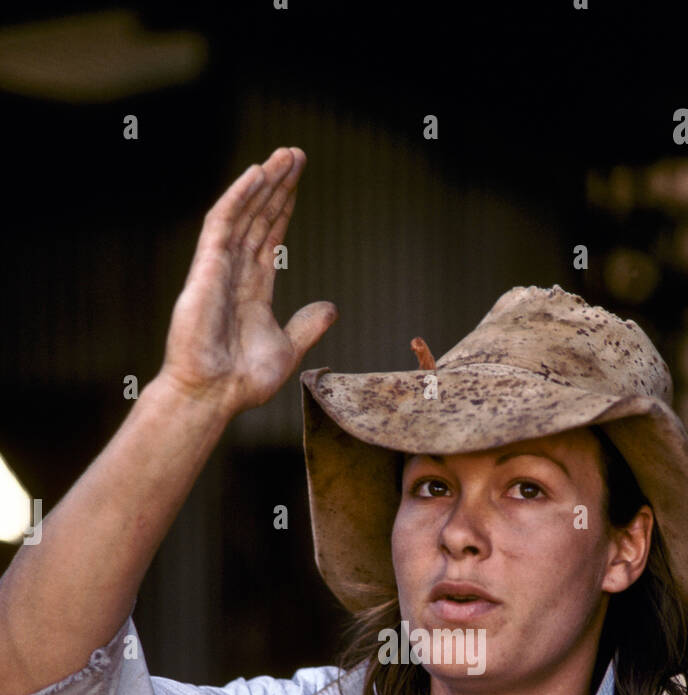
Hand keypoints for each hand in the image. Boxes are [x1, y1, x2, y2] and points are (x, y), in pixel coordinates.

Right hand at [158, 147, 336, 415]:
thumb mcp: (287, 350)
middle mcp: (234, 272)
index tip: (297, 181)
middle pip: (258, 217)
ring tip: (285, 155)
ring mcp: (219, 268)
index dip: (283, 208)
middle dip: (277, 185)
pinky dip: (239, 196)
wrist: (213, 395)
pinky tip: (257, 174)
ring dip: (263, 182)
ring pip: (242, 212)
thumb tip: (330, 308)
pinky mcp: (206, 267)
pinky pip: (222, 223)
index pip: (270, 237)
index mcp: (252, 289)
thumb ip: (306, 326)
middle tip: (296, 154)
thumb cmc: (242, 381)